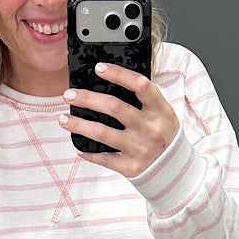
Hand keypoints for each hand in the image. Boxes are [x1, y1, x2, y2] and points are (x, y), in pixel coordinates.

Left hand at [58, 62, 179, 177]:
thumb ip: (143, 100)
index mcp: (161, 110)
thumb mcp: (163, 114)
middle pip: (114, 107)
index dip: (118, 74)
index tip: (98, 68)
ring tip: (63, 119)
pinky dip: (88, 152)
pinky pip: (103, 158)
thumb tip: (108, 85)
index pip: (140, 85)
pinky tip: (78, 145)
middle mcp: (151, 129)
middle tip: (69, 95)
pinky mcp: (130, 167)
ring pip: (102, 133)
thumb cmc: (163, 134)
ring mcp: (140, 149)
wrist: (175, 170)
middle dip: (87, 99)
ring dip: (78, 124)